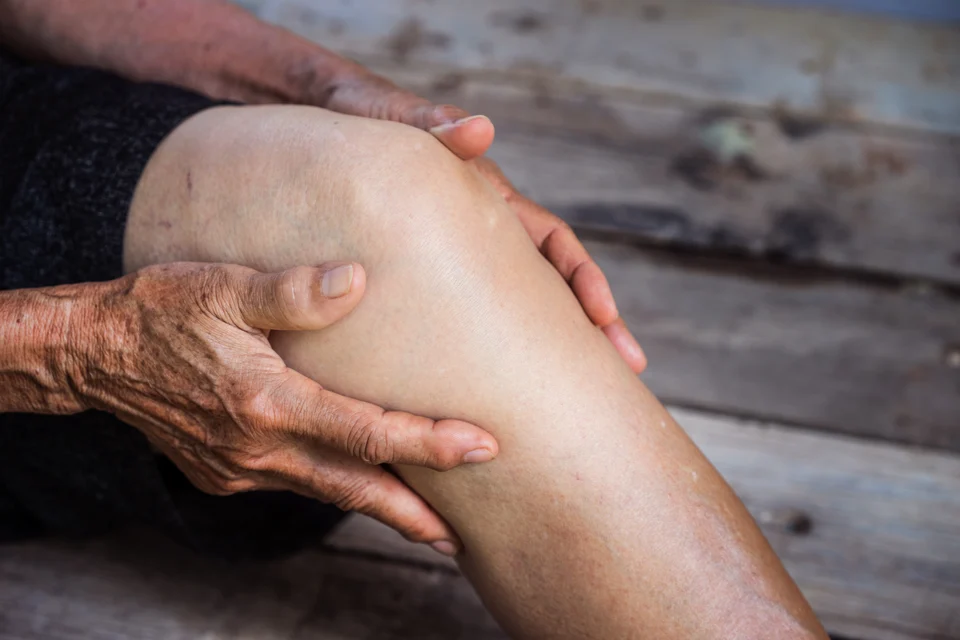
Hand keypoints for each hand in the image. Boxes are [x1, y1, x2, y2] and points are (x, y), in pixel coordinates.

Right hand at [71, 260, 497, 554]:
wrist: (95, 354)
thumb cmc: (162, 312)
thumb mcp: (222, 287)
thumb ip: (291, 291)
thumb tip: (358, 281)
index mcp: (267, 403)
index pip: (366, 431)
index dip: (428, 442)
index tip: (482, 447)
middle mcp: (259, 448)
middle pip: (354, 488)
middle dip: (413, 514)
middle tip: (462, 539)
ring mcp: (242, 468)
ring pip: (326, 491)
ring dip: (377, 507)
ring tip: (425, 524)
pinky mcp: (227, 473)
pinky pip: (295, 483)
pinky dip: (334, 486)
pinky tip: (356, 480)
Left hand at [309, 70, 645, 372]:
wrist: (317, 126)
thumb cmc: (363, 122)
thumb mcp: (392, 122)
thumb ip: (431, 126)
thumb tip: (481, 128)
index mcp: (487, 204)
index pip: (552, 244)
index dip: (583, 280)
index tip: (605, 319)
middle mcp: (479, 239)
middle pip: (546, 287)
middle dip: (590, 327)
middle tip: (627, 371)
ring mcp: (453, 265)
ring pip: (510, 313)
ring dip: (546, 351)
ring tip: (570, 399)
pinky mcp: (419, 285)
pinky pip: (457, 325)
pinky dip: (482, 357)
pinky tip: (483, 397)